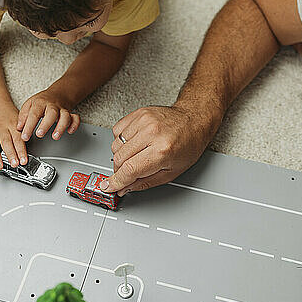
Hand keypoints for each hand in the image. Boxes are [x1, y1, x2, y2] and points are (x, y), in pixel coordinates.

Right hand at [0, 105, 27, 169]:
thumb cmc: (9, 115)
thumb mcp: (21, 120)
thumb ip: (25, 132)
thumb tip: (32, 146)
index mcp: (12, 125)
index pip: (18, 139)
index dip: (21, 151)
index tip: (24, 160)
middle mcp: (1, 129)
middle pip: (6, 143)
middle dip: (10, 154)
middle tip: (14, 164)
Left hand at [16, 88, 79, 140]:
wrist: (57, 94)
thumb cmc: (41, 102)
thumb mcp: (29, 105)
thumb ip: (23, 116)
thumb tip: (19, 128)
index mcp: (40, 103)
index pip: (34, 114)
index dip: (29, 126)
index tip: (25, 136)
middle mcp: (52, 106)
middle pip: (51, 113)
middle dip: (46, 124)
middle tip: (39, 134)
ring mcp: (62, 110)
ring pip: (65, 116)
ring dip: (61, 126)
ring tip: (55, 136)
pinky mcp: (70, 114)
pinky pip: (76, 118)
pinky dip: (74, 124)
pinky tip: (70, 131)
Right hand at [100, 105, 216, 195]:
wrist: (194, 119)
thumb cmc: (188, 144)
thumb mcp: (172, 172)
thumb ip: (145, 182)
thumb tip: (125, 188)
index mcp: (162, 151)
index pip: (129, 170)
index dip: (116, 182)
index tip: (108, 186)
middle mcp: (152, 133)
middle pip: (119, 158)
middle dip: (120, 170)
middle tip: (129, 172)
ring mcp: (144, 121)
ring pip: (115, 145)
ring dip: (121, 155)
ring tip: (138, 153)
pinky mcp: (138, 113)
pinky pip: (117, 130)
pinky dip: (121, 140)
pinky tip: (135, 141)